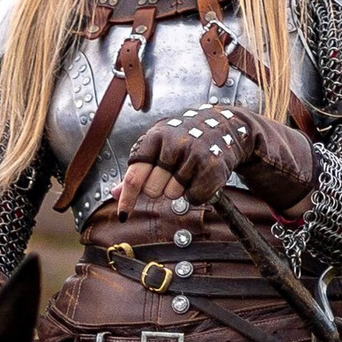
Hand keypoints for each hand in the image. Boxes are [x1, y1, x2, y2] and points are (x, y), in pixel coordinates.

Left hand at [115, 104, 315, 216]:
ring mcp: (193, 154)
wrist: (226, 127)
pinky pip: (193, 198)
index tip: (123, 215)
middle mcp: (173, 143)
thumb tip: (115, 193)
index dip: (127, 198)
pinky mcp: (211, 167)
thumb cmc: (185, 140)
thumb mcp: (158, 147)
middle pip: (153, 190)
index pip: (135, 175)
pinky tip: (202, 176)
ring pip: (173, 194)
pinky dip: (197, 194)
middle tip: (172, 173)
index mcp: (155, 137)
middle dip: (160, 189)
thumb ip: (137, 171)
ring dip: (180, 189)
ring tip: (190, 170)